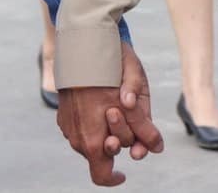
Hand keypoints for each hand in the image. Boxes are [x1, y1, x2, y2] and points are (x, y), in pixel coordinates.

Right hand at [57, 41, 163, 185]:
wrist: (82, 40)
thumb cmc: (111, 63)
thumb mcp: (136, 90)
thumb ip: (143, 122)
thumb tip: (155, 147)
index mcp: (94, 139)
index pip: (103, 175)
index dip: (114, 177)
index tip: (124, 172)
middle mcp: (78, 139)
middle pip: (106, 150)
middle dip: (122, 137)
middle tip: (123, 112)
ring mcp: (68, 127)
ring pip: (94, 139)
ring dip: (107, 128)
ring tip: (112, 102)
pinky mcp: (63, 117)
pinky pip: (82, 128)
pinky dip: (93, 121)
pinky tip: (99, 99)